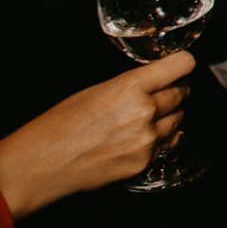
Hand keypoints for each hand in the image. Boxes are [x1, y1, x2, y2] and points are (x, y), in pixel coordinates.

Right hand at [0, 51, 193, 216]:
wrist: (42, 163)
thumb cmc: (61, 124)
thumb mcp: (97, 90)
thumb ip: (132, 86)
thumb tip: (156, 82)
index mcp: (131, 86)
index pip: (181, 65)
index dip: (182, 64)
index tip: (182, 66)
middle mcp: (144, 111)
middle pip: (182, 92)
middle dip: (175, 91)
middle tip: (164, 92)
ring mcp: (146, 139)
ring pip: (177, 119)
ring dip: (169, 115)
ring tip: (149, 116)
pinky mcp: (144, 162)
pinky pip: (166, 144)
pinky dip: (160, 139)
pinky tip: (144, 137)